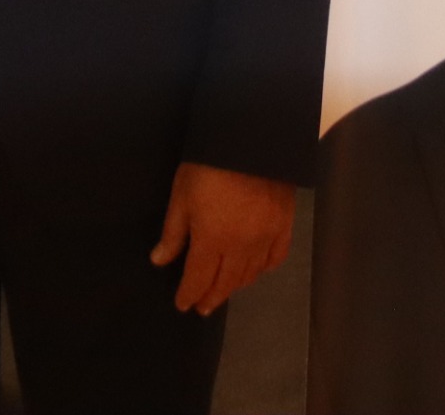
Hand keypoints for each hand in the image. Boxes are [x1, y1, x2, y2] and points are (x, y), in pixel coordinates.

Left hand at [149, 162, 295, 314]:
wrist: (251, 138)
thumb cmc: (208, 165)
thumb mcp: (182, 196)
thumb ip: (173, 232)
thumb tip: (159, 261)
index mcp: (211, 240)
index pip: (198, 279)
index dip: (188, 295)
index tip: (183, 305)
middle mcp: (240, 247)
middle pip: (225, 283)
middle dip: (211, 296)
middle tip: (203, 307)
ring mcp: (266, 238)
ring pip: (250, 274)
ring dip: (235, 286)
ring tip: (225, 290)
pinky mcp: (284, 225)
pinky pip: (276, 257)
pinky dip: (264, 269)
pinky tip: (256, 271)